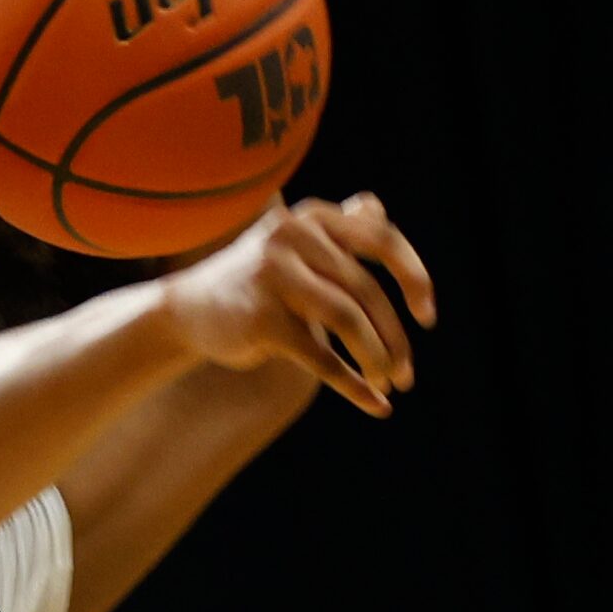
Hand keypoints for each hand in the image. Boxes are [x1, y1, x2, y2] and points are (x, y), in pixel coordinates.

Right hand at [160, 195, 438, 415]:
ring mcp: (274, 276)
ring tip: (390, 384)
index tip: (427, 316)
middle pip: (366, 290)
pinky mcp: (261, 319)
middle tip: (406, 374)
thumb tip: (375, 206)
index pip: (380, 241)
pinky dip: (354, 385)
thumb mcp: (291, 248)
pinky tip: (376, 405)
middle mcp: (292, 237)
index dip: (413, 277)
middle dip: (395, 337)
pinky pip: (321, 356)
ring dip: (378, 359)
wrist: (185, 311)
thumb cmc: (252, 282)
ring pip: (348, 320)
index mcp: (310, 218)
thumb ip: (334, 229)